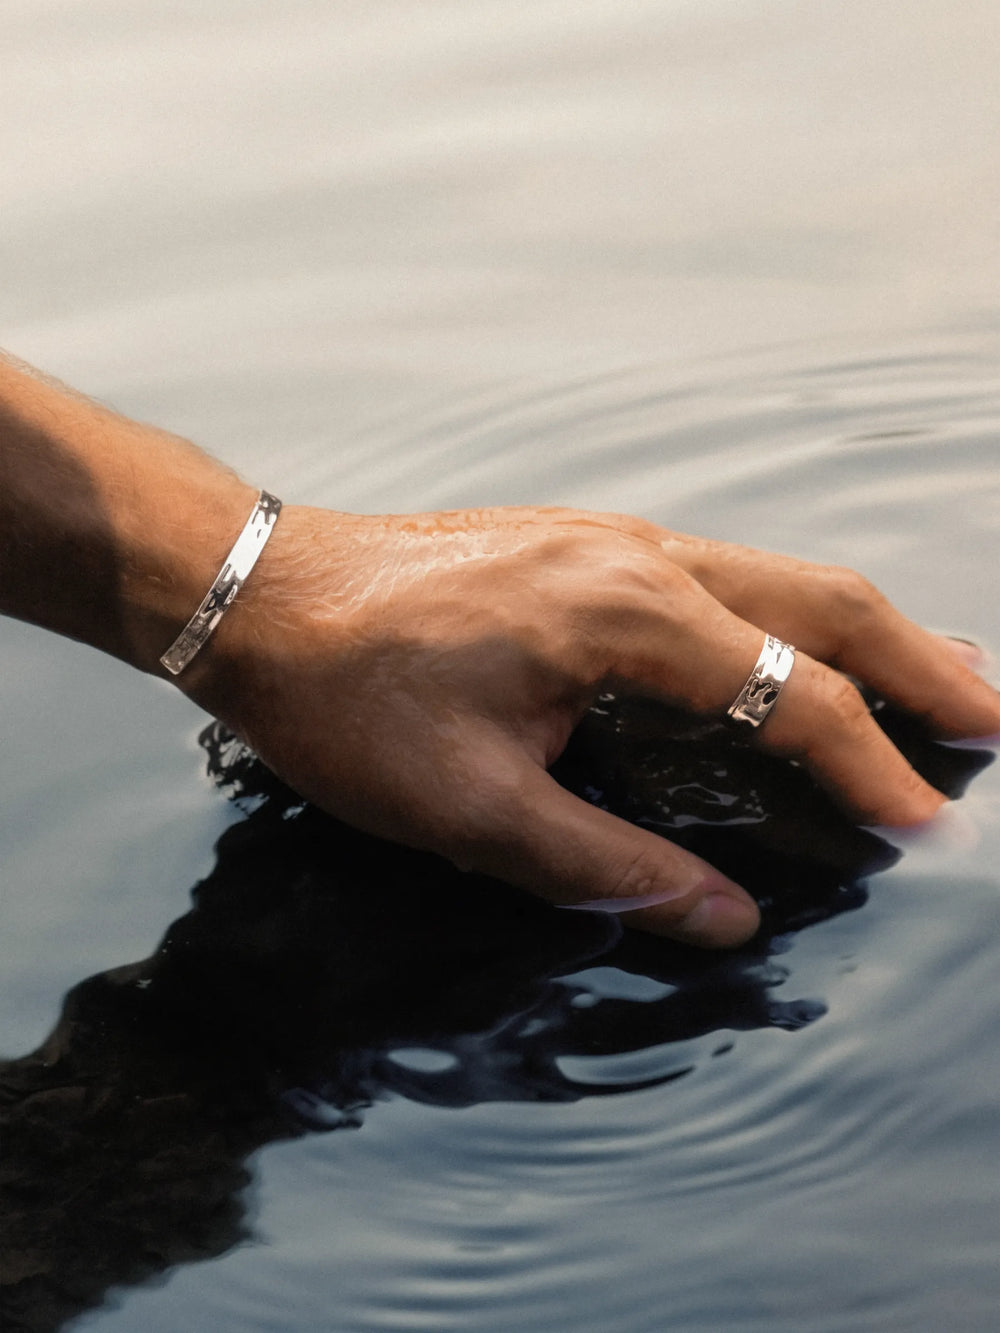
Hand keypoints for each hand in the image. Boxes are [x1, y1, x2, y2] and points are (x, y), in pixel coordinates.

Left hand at [183, 504, 999, 948]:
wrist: (261, 593)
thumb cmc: (350, 697)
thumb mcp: (472, 807)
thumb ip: (607, 863)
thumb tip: (720, 918)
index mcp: (627, 615)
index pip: (792, 694)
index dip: (868, 766)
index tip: (921, 826)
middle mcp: (641, 556)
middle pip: (822, 600)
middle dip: (920, 662)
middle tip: (993, 720)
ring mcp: (614, 538)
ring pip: (781, 573)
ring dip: (865, 628)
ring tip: (935, 679)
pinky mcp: (583, 544)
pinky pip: (727, 571)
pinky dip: (793, 612)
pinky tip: (798, 649)